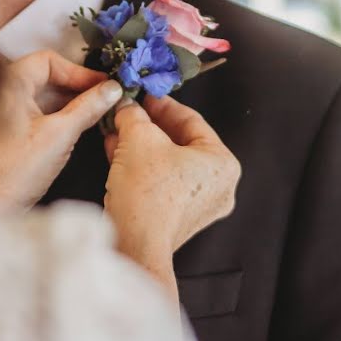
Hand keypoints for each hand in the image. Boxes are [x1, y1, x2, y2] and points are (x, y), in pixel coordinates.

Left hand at [0, 50, 122, 210]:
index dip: (78, 72)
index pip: (47, 61)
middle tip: (105, 98)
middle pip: (44, 77)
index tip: (103, 85)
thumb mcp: (59, 136)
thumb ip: (89, 108)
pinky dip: (53, 115)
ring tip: (95, 112)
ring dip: (67, 102)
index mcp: (5, 83)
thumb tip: (113, 89)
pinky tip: (75, 126)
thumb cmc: (14, 173)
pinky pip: (31, 112)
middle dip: (76, 87)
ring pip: (39, 96)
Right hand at [103, 95, 239, 297]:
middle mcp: (218, 186)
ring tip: (118, 130)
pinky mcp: (178, 219)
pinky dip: (141, 167)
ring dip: (141, 145)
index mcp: (222, 163)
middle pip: (179, 143)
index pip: (192, 121)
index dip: (164, 104)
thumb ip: (134, 114)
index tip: (145, 95)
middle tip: (130, 112)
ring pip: (167, 163)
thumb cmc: (147, 192)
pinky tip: (117, 153)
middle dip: (149, 126)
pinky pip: (161, 183)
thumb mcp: (138, 137)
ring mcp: (199, 206)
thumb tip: (127, 106)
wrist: (135, 244)